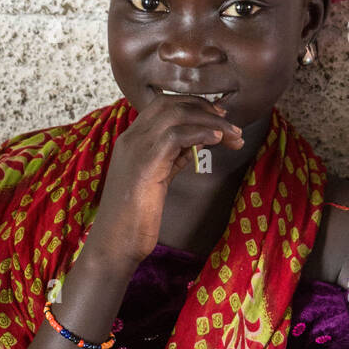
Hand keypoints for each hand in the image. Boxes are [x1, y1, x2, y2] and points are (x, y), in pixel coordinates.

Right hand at [89, 92, 244, 266]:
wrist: (114, 244)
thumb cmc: (134, 220)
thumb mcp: (157, 181)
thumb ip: (172, 159)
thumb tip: (196, 143)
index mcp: (131, 141)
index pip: (162, 106)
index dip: (193, 107)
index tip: (217, 118)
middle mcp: (131, 138)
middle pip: (171, 104)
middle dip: (204, 108)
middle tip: (230, 123)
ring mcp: (136, 148)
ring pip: (177, 115)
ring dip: (210, 122)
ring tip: (233, 135)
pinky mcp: (146, 163)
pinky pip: (177, 135)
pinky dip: (201, 133)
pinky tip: (217, 139)